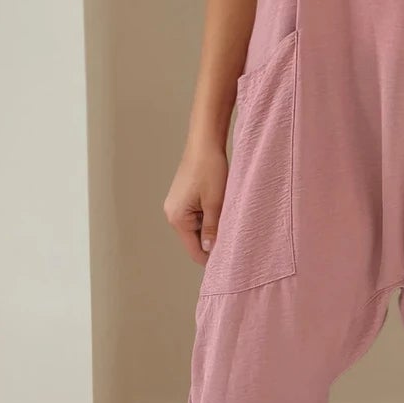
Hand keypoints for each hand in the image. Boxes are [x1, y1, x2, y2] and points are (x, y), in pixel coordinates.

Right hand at [164, 138, 229, 266]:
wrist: (204, 143)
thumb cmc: (209, 169)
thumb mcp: (215, 203)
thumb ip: (212, 229)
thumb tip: (210, 249)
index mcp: (177, 218)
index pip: (194, 250)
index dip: (210, 257)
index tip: (228, 259)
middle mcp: (172, 214)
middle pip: (194, 240)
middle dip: (212, 240)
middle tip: (232, 236)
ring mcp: (176, 205)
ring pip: (196, 227)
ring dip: (211, 226)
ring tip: (226, 217)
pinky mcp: (182, 198)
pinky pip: (196, 215)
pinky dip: (208, 215)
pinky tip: (220, 207)